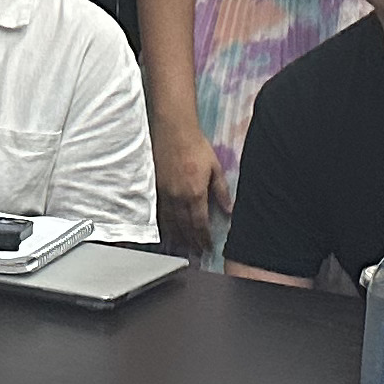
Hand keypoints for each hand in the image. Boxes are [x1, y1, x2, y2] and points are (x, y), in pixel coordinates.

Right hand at [152, 119, 227, 256]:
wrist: (173, 131)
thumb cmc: (195, 146)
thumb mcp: (215, 167)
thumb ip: (221, 191)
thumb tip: (228, 210)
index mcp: (195, 193)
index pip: (199, 224)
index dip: (204, 238)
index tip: (207, 247)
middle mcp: (178, 197)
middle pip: (184, 227)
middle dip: (191, 242)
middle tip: (196, 252)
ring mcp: (164, 193)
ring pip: (170, 222)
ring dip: (177, 236)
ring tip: (182, 246)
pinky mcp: (155, 187)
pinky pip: (159, 212)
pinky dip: (164, 224)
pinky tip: (167, 229)